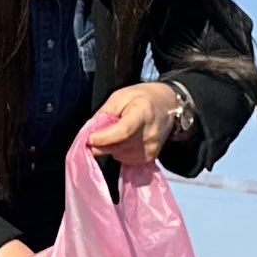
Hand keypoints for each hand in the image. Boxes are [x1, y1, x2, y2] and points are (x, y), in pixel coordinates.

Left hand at [74, 80, 194, 169]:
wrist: (168, 105)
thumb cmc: (142, 97)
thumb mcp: (120, 96)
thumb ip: (104, 113)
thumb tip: (89, 132)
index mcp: (143, 113)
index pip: (122, 132)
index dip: (103, 138)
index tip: (88, 139)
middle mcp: (149, 134)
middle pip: (117, 146)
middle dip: (100, 144)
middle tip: (93, 136)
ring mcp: (151, 149)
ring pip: (118, 155)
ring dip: (109, 147)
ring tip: (114, 134)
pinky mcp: (150, 158)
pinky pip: (125, 160)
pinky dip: (118, 152)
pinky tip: (122, 141)